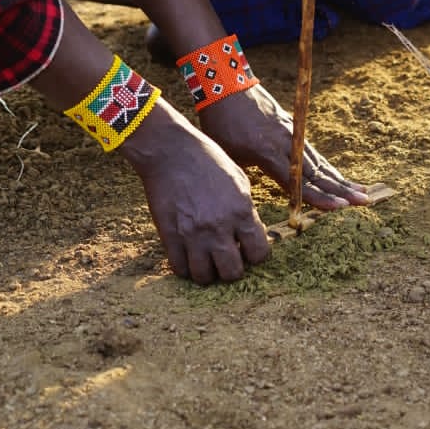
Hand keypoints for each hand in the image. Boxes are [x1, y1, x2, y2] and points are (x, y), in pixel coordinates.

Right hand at [119, 98, 270, 282]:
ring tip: (208, 258)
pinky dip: (186, 267)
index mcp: (241, 211)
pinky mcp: (170, 236)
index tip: (249, 248)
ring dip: (209, 271)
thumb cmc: (208, 161)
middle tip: (228, 256)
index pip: (259, 254)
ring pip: (205, 277)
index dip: (256, 254)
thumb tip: (250, 235)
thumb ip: (246, 211)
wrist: (171, 151)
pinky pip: (179, 268)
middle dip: (233, 268)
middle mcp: (218, 227)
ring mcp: (192, 234)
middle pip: (232, 273)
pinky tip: (189, 255)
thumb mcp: (239, 181)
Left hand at [199, 84, 370, 209]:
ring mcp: (291, 133)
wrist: (225, 84)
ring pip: (319, 161)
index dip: (318, 197)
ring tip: (361, 192)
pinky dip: (328, 166)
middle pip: (317, 171)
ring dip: (341, 179)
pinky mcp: (292, 126)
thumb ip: (245, 176)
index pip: (297, 181)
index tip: (338, 208)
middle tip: (364, 201)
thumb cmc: (220, 123)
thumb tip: (249, 200)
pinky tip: (339, 177)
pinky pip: (313, 151)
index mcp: (267, 152)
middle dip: (341, 189)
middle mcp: (285, 142)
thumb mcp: (227, 154)